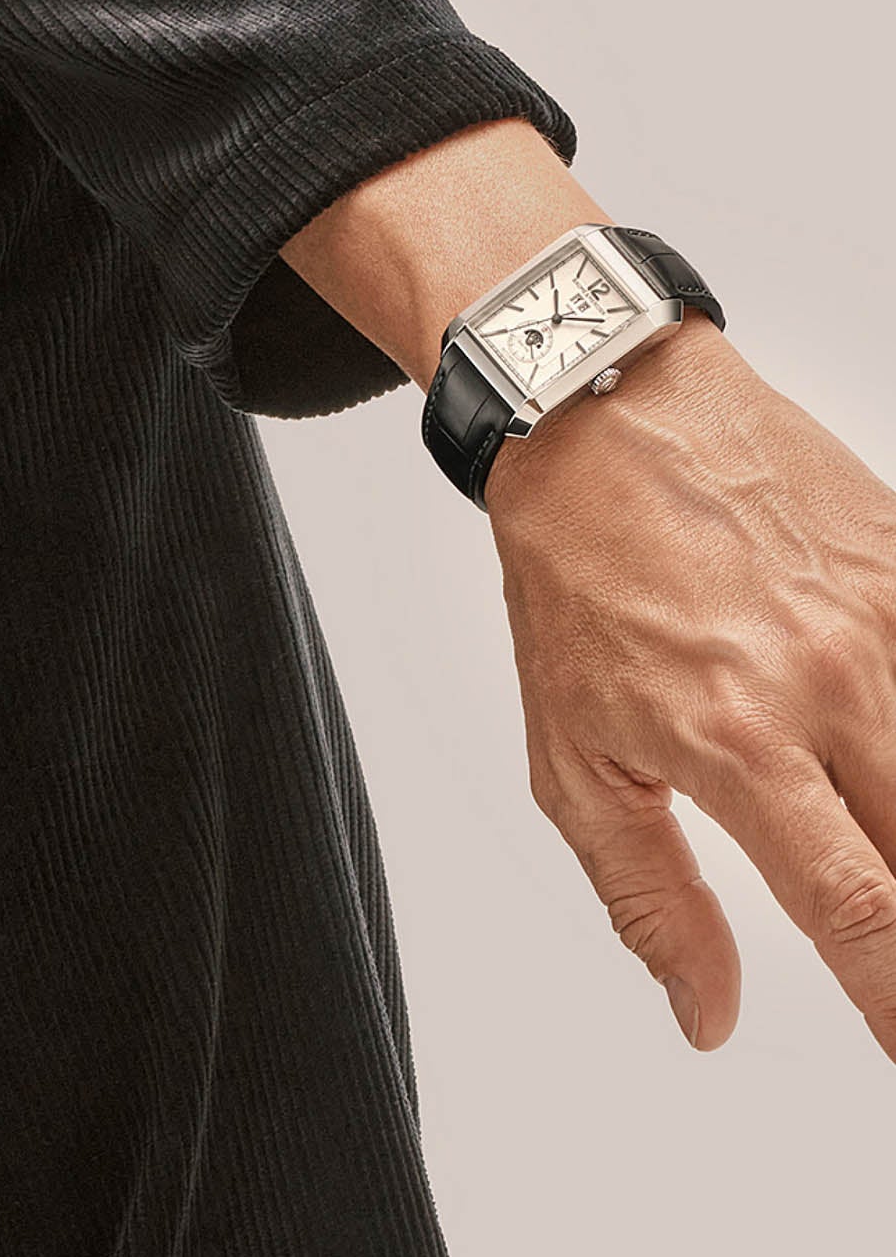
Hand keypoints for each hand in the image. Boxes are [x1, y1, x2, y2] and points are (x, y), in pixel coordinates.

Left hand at [485, 309, 895, 1055]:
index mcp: (738, 740)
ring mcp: (891, 616)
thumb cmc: (574, 582)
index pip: (864, 912)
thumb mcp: (570, 753)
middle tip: (891, 953)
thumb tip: (701, 1011)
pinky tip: (890, 745)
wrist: (601, 422)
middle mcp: (834, 681)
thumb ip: (645, 893)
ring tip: (876, 840)